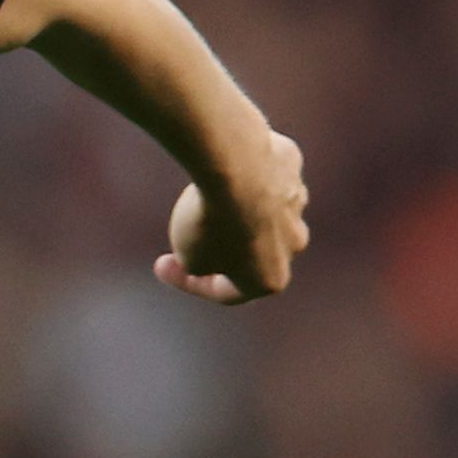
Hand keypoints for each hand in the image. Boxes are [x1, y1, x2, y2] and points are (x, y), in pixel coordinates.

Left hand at [161, 129, 307, 303]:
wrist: (235, 165)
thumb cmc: (209, 219)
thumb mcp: (190, 257)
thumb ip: (201, 262)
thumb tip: (211, 250)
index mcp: (271, 278)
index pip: (226, 292)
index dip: (188, 282)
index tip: (161, 265)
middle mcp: (293, 245)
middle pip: (253, 252)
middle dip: (221, 246)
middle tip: (191, 233)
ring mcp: (296, 204)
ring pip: (260, 211)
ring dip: (232, 208)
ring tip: (202, 195)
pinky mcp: (290, 169)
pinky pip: (260, 176)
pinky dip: (239, 176)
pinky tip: (216, 166)